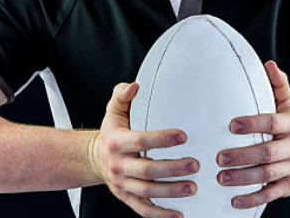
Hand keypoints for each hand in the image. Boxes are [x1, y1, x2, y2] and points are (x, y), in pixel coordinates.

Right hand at [92, 82, 199, 217]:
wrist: (93, 158)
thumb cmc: (112, 131)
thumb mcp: (112, 111)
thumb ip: (122, 95)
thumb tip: (135, 85)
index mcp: (117, 142)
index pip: (140, 141)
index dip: (162, 139)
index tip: (183, 136)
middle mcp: (118, 165)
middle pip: (147, 170)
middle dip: (172, 169)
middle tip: (196, 164)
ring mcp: (122, 185)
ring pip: (147, 192)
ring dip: (171, 192)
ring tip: (193, 187)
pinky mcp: (126, 198)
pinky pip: (143, 210)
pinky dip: (161, 215)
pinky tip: (180, 214)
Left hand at [215, 60, 289, 208]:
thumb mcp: (288, 104)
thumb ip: (278, 85)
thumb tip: (269, 64)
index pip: (271, 122)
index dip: (252, 123)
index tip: (231, 125)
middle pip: (268, 153)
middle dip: (243, 156)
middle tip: (219, 157)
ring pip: (267, 176)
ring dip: (243, 179)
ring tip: (221, 178)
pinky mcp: (289, 186)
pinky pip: (270, 194)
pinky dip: (252, 199)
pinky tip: (234, 200)